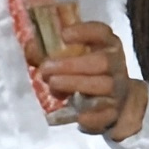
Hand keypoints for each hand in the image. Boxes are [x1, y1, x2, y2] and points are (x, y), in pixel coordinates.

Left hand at [40, 19, 148, 140]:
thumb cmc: (84, 74)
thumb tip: (31, 48)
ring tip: (53, 85)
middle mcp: (116, 66)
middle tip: (46, 69)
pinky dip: (93, 116)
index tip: (64, 35)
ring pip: (105, 85)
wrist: (111, 101)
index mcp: (107, 47)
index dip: (85, 31)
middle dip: (72, 65)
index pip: (102, 33)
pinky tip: (79, 116)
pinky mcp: (113, 111)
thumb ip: (48, 52)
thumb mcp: (68, 59)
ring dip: (76, 84)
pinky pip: (107, 114)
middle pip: (103, 61)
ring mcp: (117, 89)